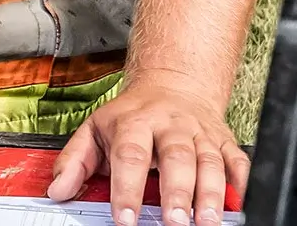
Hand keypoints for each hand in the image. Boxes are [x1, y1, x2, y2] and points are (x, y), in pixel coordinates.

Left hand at [48, 75, 249, 225]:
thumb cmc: (132, 115)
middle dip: (176, 192)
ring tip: (206, 221)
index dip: (127, 188)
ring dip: (210, 193)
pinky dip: (239, 184)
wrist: (173, 84)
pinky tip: (235, 204)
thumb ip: (75, 161)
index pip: (129, 155)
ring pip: (209, 161)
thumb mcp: (95, 130)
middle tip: (174, 222)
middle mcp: (169, 126)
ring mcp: (200, 133)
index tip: (126, 218)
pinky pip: (237, 161)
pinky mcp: (224, 141)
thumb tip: (58, 190)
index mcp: (134, 122)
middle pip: (176, 157)